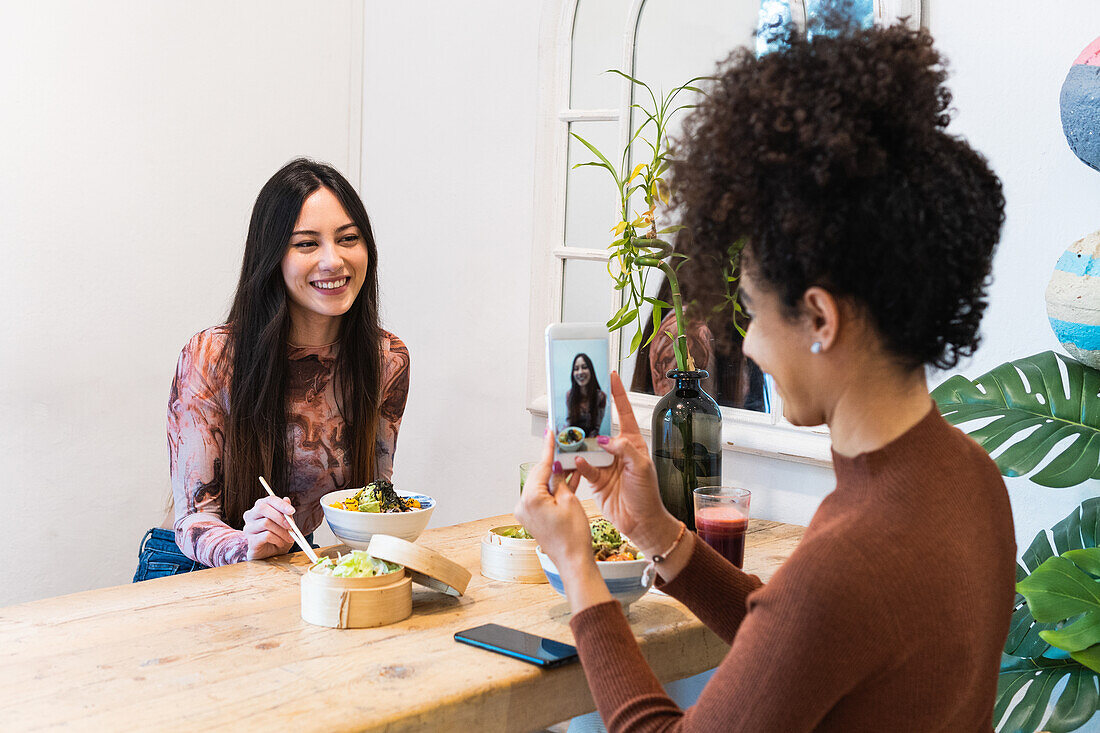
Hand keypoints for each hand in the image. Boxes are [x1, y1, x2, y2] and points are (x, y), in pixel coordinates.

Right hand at [243, 495, 295, 559]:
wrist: (271, 555)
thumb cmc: (278, 536)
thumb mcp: (286, 524)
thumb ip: (286, 513)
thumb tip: (286, 499)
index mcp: (260, 507)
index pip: (269, 499)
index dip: (281, 504)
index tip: (292, 511)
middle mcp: (251, 515)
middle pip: (262, 508)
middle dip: (280, 517)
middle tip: (291, 526)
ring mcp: (248, 528)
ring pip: (266, 522)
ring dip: (281, 531)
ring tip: (288, 538)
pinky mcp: (250, 540)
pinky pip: (266, 535)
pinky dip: (277, 539)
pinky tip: (280, 543)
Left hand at [514, 424, 592, 571]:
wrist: (573, 562)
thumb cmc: (573, 536)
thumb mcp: (570, 501)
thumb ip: (560, 480)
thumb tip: (555, 467)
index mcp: (531, 498)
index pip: (541, 466)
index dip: (549, 448)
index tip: (549, 432)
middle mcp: (523, 505)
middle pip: (539, 475)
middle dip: (553, 463)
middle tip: (564, 447)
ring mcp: (526, 513)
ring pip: (542, 486)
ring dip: (555, 477)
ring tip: (570, 464)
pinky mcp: (532, 519)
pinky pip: (543, 497)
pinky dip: (553, 490)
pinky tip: (567, 481)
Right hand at [574, 372, 681, 556]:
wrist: (642, 522)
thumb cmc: (647, 494)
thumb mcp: (640, 467)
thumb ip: (623, 449)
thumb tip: (605, 439)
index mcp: (633, 443)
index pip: (625, 413)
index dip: (618, 395)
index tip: (610, 376)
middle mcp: (618, 451)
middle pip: (601, 428)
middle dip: (590, 416)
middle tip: (577, 403)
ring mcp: (605, 465)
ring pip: (588, 447)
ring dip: (580, 441)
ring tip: (568, 431)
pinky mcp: (595, 479)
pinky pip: (583, 466)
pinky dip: (579, 463)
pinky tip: (577, 460)